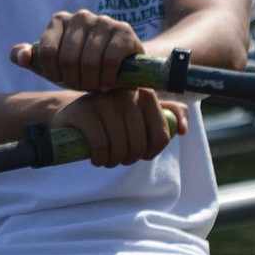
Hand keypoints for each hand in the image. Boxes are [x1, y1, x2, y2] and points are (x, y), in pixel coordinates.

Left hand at [11, 10, 144, 92]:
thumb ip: (29, 59)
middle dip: (73, 81)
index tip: (61, 81)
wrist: (120, 68)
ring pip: (89, 62)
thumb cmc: (79, 68)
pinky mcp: (124, 31)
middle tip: (81, 86)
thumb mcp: (52, 66)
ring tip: (95, 86)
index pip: (47, 52)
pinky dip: (108, 78)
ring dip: (91, 82)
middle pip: (68, 59)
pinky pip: (110, 61)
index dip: (53, 74)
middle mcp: (80, 16)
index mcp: (59, 20)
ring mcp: (103, 21)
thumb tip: (22, 56)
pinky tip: (108, 82)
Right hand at [50, 87, 187, 167]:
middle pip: (140, 145)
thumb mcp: (138, 116)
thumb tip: (184, 129)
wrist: (70, 115)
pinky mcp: (84, 111)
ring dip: (113, 161)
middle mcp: (126, 93)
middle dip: (129, 159)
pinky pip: (102, 146)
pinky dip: (100, 159)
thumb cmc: (109, 119)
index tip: (140, 153)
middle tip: (118, 157)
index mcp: (145, 94)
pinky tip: (96, 158)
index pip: (162, 135)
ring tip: (107, 158)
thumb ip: (166, 116)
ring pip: (121, 147)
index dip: (151, 152)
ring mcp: (104, 100)